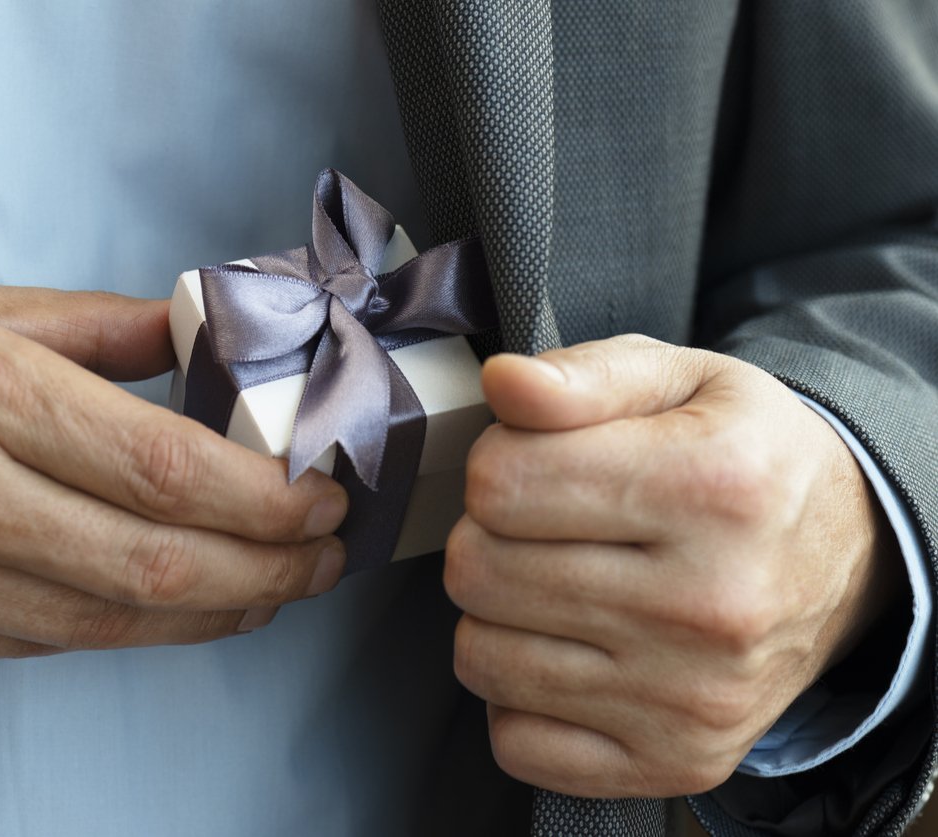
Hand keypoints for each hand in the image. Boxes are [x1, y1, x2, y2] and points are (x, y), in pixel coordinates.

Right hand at [0, 262, 346, 663]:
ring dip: (219, 610)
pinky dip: (133, 629)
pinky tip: (176, 606)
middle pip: (159, 564)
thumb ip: (96, 327)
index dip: (267, 498)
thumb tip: (198, 340)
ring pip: (114, 622)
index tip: (319, 496)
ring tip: (276, 586)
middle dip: (271, 570)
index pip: (167, 467)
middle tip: (324, 554)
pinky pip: (49, 643)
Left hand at [446, 335, 899, 796]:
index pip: (499, 483)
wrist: (845, 556)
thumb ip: (583, 376)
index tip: (534, 463)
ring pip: (483, 657)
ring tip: (556, 583)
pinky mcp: (677, 761)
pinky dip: (520, 696)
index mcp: (712, 486)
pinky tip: (568, 652)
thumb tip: (504, 384)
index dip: (496, 462)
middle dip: (488, 536)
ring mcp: (692, 698)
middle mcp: (710, 604)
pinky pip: (516, 740)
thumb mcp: (681, 380)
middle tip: (541, 526)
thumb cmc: (743, 459)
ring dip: (497, 614)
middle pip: (479, 571)